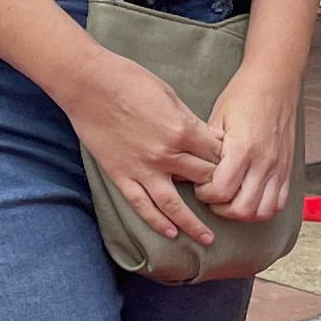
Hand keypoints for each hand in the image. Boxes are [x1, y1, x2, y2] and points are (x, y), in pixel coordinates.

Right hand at [62, 49, 227, 248]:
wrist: (88, 83)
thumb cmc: (130, 80)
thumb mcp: (170, 96)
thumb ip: (189, 121)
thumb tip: (205, 139)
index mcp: (182, 130)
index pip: (216, 155)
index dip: (227, 162)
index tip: (231, 168)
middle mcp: (166, 154)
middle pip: (202, 180)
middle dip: (216, 188)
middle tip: (225, 199)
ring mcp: (142, 168)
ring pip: (174, 204)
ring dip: (192, 224)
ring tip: (207, 239)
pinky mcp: (121, 175)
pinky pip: (142, 204)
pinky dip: (157, 221)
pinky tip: (170, 233)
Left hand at [200, 56, 306, 223]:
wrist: (275, 81)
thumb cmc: (244, 95)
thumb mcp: (217, 118)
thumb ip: (207, 148)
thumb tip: (190, 170)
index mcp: (243, 147)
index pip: (222, 190)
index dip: (205, 194)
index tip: (200, 185)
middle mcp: (264, 161)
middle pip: (242, 209)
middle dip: (222, 208)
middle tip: (213, 196)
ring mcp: (279, 167)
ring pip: (263, 211)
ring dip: (243, 212)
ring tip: (231, 200)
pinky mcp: (288, 169)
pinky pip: (279, 202)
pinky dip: (264, 208)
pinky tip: (251, 198)